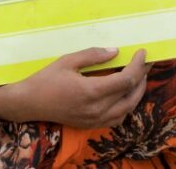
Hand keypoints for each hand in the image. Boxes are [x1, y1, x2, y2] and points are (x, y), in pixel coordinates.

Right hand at [0, 48, 150, 127]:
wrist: (29, 103)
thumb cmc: (46, 79)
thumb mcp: (68, 61)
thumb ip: (93, 55)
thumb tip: (115, 51)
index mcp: (92, 91)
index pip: (126, 79)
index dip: (138, 65)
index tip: (142, 52)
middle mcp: (97, 109)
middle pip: (132, 95)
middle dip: (142, 77)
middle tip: (145, 63)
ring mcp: (95, 120)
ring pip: (128, 109)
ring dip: (137, 93)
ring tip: (139, 77)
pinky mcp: (92, 125)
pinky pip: (118, 118)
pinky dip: (127, 106)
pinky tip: (125, 94)